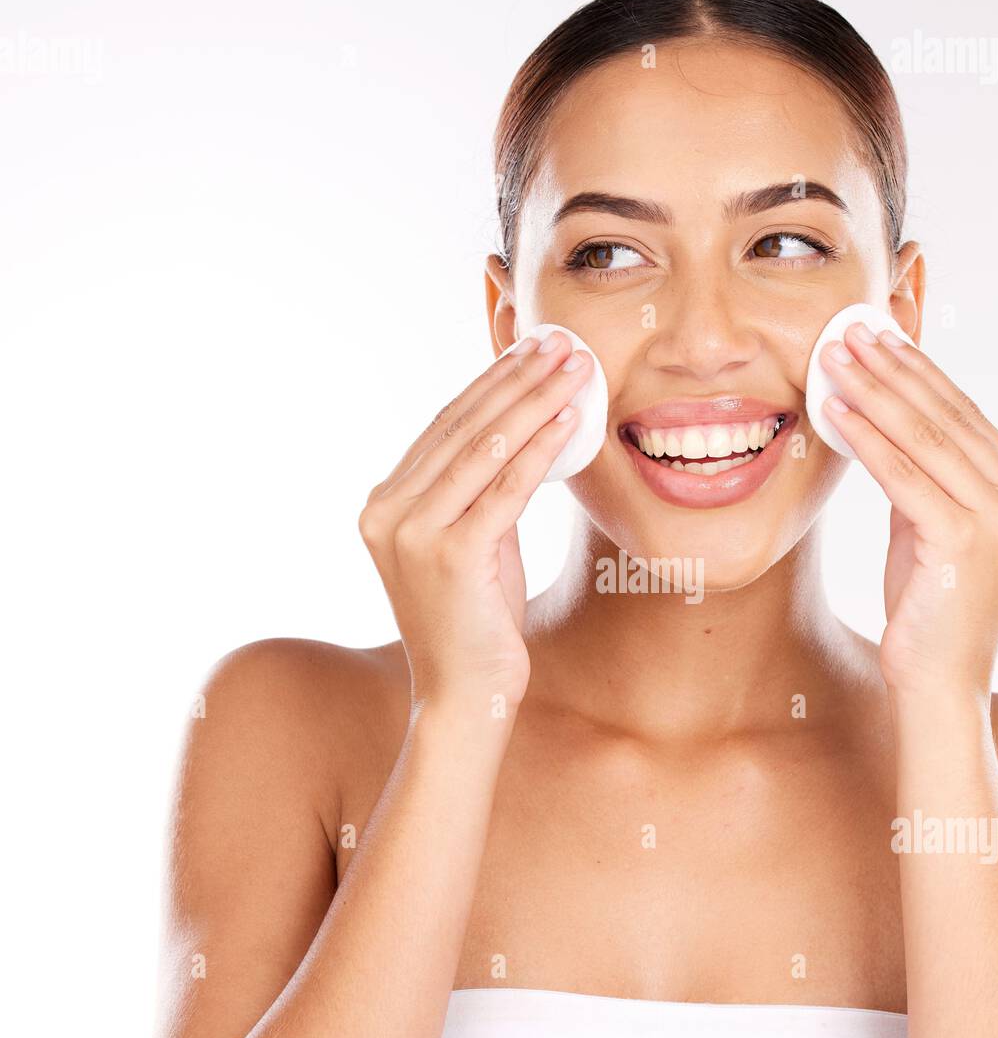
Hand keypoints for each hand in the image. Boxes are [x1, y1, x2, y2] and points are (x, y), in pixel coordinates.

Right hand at [359, 332, 590, 712]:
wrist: (464, 696)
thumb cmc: (476, 622)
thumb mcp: (473, 543)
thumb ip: (481, 493)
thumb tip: (523, 432)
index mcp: (383, 504)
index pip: (445, 427)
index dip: (491, 383)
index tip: (531, 350)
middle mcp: (386, 511)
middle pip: (463, 426)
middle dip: (517, 378)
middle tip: (560, 341)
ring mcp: (411, 532)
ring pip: (484, 448)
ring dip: (534, 400)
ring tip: (574, 366)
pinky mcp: (449, 554)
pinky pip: (505, 488)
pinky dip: (540, 448)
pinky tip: (569, 418)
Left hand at [820, 323, 997, 701]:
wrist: (940, 685)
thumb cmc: (929, 612)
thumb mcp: (929, 531)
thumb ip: (923, 480)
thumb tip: (884, 425)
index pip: (964, 416)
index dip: (918, 372)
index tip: (878, 337)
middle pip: (947, 416)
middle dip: (892, 368)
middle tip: (849, 329)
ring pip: (925, 437)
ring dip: (873, 391)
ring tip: (834, 356)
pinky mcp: (966, 541)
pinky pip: (905, 476)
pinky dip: (867, 438)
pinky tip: (836, 410)